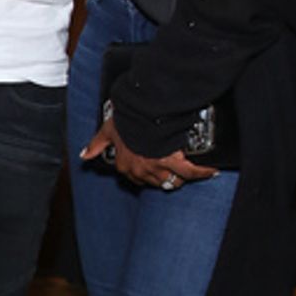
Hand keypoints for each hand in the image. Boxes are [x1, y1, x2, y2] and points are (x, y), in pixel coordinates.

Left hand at [81, 114, 216, 189]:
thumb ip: (96, 144)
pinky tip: (210, 171)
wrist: (140, 113)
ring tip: (191, 172)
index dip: (145, 172)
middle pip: (156, 182)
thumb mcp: (106, 131)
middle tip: (173, 169)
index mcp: (124, 164)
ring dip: (182, 177)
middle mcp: (141, 170)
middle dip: (165, 176)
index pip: (135, 176)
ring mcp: (157, 168)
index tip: (152, 167)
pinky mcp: (173, 162)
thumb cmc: (124, 121)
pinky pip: (190, 172)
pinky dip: (201, 172)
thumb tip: (84, 155)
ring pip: (173, 181)